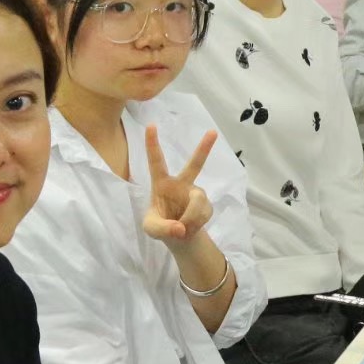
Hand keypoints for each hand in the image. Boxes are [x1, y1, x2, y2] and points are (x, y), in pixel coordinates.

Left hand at [140, 124, 215, 246]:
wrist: (179, 238)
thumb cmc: (159, 226)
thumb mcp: (152, 230)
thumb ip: (163, 229)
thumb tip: (181, 228)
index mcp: (161, 183)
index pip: (156, 161)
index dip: (152, 144)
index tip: (150, 125)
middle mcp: (181, 183)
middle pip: (195, 164)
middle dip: (204, 148)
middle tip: (213, 132)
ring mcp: (195, 193)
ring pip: (198, 201)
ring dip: (190, 218)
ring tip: (183, 230)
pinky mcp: (206, 205)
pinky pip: (204, 213)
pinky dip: (196, 224)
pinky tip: (190, 229)